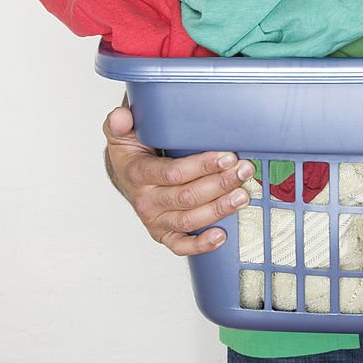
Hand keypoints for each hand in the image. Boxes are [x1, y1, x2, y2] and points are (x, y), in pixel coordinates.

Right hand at [102, 102, 255, 255]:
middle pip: (187, 197)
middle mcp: (146, 201)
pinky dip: (201, 244)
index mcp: (138, 174)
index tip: (227, 156)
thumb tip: (120, 116)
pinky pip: (181, 245)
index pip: (174, 173)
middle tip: (243, 171)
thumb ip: (119, 123)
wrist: (124, 177)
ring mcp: (155, 220)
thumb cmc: (131, 154)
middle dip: (220, 184)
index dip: (203, 166)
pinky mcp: (163, 234)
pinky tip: (221, 235)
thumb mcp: (121, 134)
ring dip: (219, 209)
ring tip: (242, 195)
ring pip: (189, 220)